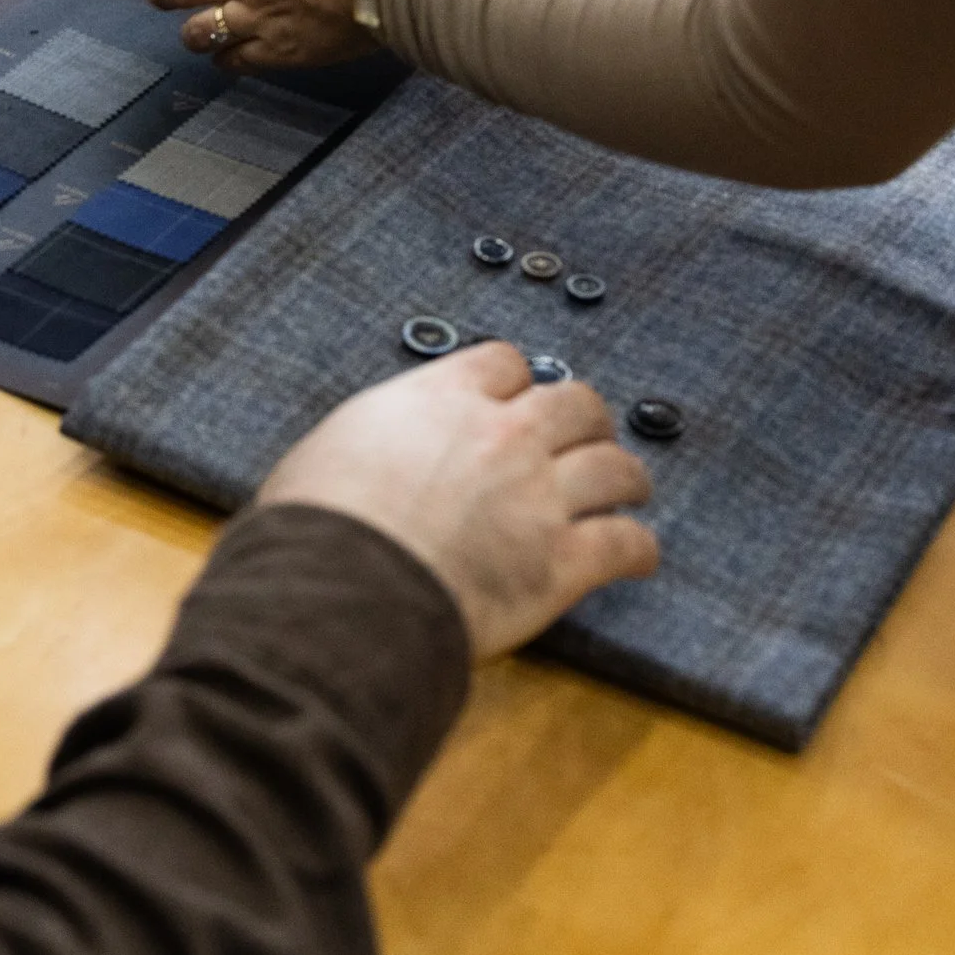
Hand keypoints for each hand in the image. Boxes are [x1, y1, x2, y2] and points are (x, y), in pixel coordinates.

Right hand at [257, 344, 659, 659]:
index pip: (505, 363)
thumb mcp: (328, 450)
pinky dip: (638, 548)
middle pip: (576, 403)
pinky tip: (638, 555)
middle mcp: (504, 435)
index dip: (514, 383)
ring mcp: (541, 497)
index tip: (513, 400)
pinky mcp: (563, 562)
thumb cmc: (315, 527)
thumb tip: (374, 452)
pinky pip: (626, 543)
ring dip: (625, 477)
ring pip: (616, 467)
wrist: (341, 591)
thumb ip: (376, 437)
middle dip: (584, 420)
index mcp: (442, 398)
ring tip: (629, 489)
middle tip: (583, 439)